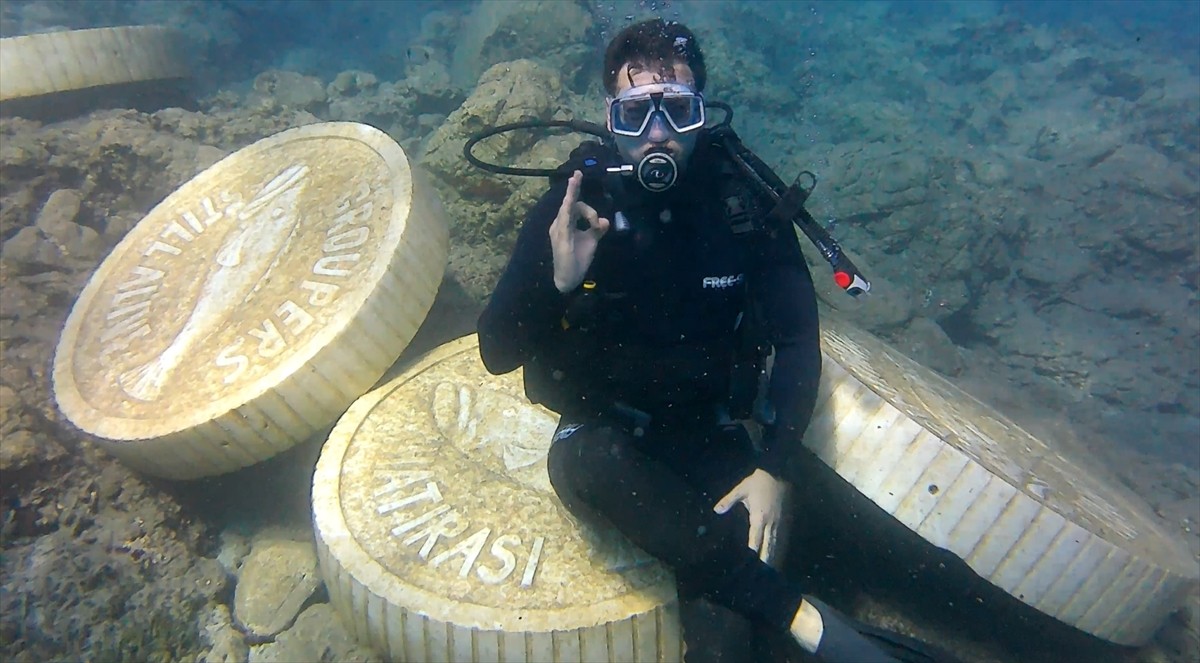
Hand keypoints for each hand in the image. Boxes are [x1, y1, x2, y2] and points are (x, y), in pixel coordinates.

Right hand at [549, 170, 609, 292]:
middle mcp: (559, 224)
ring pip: (568, 209)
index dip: (575, 190)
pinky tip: (569, 201)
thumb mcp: (591, 240)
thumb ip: (597, 229)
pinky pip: (564, 220)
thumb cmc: (577, 260)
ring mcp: (558, 230)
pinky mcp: (561, 238)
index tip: (578, 176)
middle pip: (571, 204)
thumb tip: (606, 220)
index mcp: (566, 223)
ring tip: (589, 209)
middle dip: (574, 190)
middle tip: (578, 174)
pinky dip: (568, 209)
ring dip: (581, 207)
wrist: (569, 279)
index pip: (573, 205)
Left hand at [713, 468, 790, 566]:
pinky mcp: (787, 521)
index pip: (755, 540)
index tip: (749, 567)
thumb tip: (716, 510)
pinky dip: (781, 550)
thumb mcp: (742, 489)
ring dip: (774, 559)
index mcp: (759, 517)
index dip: (752, 554)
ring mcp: (781, 523)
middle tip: (762, 577)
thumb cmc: (759, 481)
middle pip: (769, 548)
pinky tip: (779, 559)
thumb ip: (729, 500)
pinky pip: (784, 540)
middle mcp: (771, 524)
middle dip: (765, 563)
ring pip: (778, 546)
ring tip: (770, 574)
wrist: (782, 472)